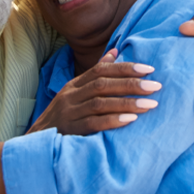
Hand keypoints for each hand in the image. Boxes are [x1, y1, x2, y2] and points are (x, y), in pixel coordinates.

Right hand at [27, 49, 160, 134]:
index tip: (149, 69)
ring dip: (127, 102)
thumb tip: (116, 51)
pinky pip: (93, 123)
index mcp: (75, 85)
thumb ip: (95, 74)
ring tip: (150, 104)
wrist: (37, 142)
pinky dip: (112, 120)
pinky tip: (130, 120)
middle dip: (131, 84)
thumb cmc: (64, 116)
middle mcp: (71, 95)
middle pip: (103, 84)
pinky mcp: (70, 130)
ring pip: (100, 103)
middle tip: (156, 86)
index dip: (125, 68)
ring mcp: (69, 112)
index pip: (101, 70)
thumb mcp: (75, 93)